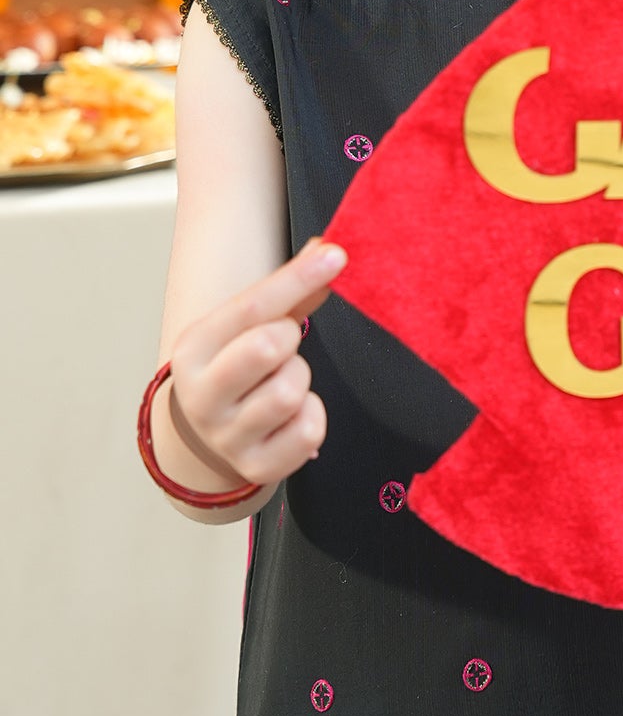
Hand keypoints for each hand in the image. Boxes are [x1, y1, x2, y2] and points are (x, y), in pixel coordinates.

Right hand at [168, 238, 347, 487]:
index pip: (251, 305)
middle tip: (283, 347)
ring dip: (300, 380)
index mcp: (192, 349)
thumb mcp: (251, 327)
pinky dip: (312, 416)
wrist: (215, 437)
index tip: (337, 256)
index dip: (299, 277)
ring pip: (290, 391)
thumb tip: (330, 248)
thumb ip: (291, 290)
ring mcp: (225, 436)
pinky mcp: (256, 467)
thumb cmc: (240, 367)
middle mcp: (200, 396)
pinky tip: (294, 413)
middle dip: (289, 339)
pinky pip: (308, 431)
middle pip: (267, 347)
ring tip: (283, 381)